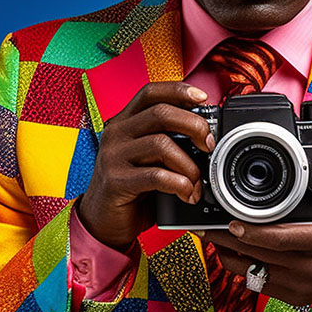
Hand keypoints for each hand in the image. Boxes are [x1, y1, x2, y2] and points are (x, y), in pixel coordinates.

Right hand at [78, 82, 214, 251]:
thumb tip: (206, 136)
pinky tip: (187, 194)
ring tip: (197, 181)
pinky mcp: (116, 181)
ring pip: (161, 144)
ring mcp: (113, 156)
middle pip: (161, 113)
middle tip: (209, 145)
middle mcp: (116, 134)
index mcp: (125, 122)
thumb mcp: (149, 158)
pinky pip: (156, 175)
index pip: (150, 92)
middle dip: (194, 125)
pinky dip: (180, 184)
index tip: (203, 98)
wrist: (102, 221)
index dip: (178, 90)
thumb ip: (168, 141)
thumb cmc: (132, 188)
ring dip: (189, 164)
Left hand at [199, 210, 311, 311]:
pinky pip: (261, 284)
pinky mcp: (298, 297)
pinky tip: (233, 256)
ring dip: (228, 254)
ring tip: (212, 238)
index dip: (250, 231)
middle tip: (207, 224)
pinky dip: (243, 269)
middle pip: (259, 253)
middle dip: (227, 238)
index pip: (280, 237)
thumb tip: (282, 194)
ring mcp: (303, 285)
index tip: (230, 221)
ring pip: (253, 270)